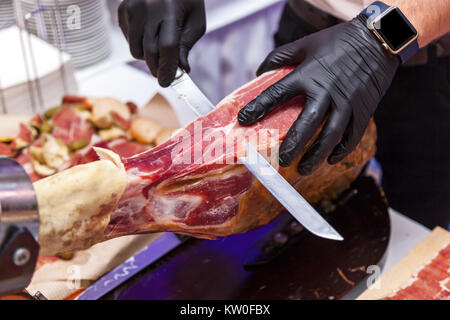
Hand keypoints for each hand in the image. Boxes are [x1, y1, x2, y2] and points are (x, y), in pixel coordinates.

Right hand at [118, 0, 205, 86]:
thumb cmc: (185, 1)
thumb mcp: (195, 21)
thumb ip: (187, 46)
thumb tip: (181, 70)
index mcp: (170, 9)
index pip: (167, 47)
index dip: (167, 68)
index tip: (167, 81)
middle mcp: (148, 7)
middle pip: (149, 51)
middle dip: (157, 68)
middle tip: (165, 74)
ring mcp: (133, 8)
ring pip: (135, 50)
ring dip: (147, 58)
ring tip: (159, 49)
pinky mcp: (123, 10)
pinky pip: (128, 40)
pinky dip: (139, 45)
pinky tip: (149, 34)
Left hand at [238, 15, 399, 174]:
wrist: (378, 40)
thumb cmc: (338, 42)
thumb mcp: (306, 44)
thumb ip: (281, 57)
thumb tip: (259, 72)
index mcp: (309, 74)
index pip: (278, 94)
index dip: (259, 107)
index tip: (244, 120)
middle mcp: (327, 91)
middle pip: (306, 124)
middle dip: (292, 145)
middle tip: (282, 161)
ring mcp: (347, 102)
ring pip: (331, 136)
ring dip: (317, 155)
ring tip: (304, 168)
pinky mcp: (364, 109)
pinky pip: (353, 135)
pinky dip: (342, 150)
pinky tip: (330, 159)